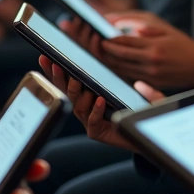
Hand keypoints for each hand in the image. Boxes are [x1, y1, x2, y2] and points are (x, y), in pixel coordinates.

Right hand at [37, 55, 164, 150]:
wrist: (147, 136)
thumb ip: (140, 90)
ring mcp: (90, 121)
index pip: (69, 81)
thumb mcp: (140, 96)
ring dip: (76, 92)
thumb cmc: (140, 113)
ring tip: (77, 80)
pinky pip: (92, 121)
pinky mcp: (97, 133)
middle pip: (68, 93)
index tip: (46, 56)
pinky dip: (95, 110)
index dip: (56, 71)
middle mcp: (86, 109)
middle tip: (57, 65)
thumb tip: (139, 83)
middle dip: (60, 78)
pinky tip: (99, 100)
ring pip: (78, 107)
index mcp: (88, 95)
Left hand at [99, 11, 193, 89]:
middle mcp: (151, 61)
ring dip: (111, 62)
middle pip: (121, 56)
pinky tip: (116, 64)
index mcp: (154, 45)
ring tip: (104, 55)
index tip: (102, 37)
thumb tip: (117, 22)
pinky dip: (121, 70)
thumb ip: (140, 23)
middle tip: (98, 45)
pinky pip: (131, 76)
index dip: (111, 40)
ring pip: (123, 68)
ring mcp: (151, 74)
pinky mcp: (153, 83)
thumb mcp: (164, 27)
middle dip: (107, 51)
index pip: (125, 42)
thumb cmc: (181, 43)